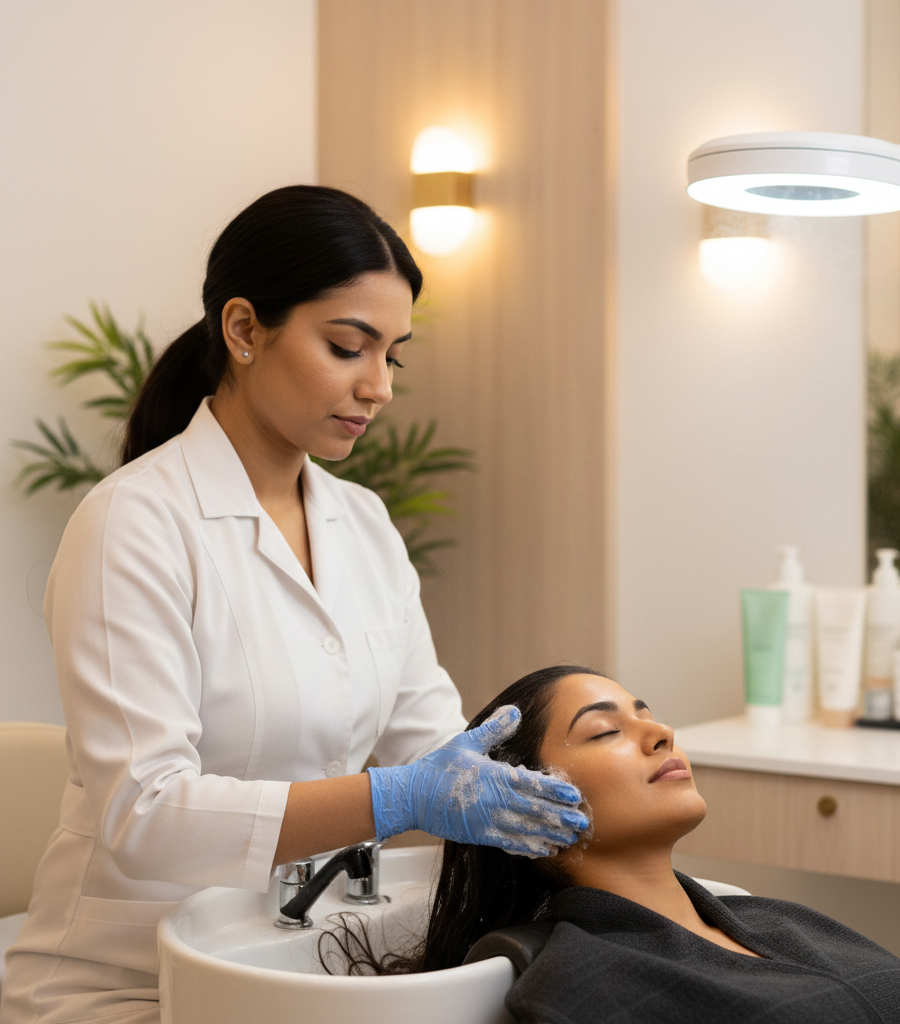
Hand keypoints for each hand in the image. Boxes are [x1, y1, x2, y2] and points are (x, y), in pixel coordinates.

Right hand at [367, 705, 588, 856]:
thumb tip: (514, 711)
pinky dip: (527, 848)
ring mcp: (487, 820)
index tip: (575, 795)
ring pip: (525, 830)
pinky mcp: (479, 835)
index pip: (531, 784)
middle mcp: (493, 800)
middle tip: (583, 823)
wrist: (412, 797)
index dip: (554, 790)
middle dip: (560, 817)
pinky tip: (543, 850)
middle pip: (534, 810)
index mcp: (493, 776)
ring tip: (570, 839)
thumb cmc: (438, 768)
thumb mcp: (466, 742)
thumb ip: (493, 729)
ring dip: (549, 835)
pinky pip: (508, 844)